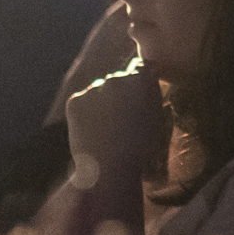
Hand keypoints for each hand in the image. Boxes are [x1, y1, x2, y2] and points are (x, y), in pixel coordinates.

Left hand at [64, 59, 169, 217]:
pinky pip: (84, 102)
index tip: (143, 94)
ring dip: (104, 102)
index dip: (144, 80)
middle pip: (120, 79)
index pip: (145, 67)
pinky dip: (87, 113)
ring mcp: (94, 87)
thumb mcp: (158, 118)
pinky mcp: (75, 100)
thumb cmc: (140, 148)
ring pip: (100, 91)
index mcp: (142, 79)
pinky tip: (94, 131)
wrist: (108, 167)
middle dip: (122, 92)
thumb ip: (151, 95)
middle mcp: (117, 77)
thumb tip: (147, 83)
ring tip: (108, 130)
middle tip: (124, 119)